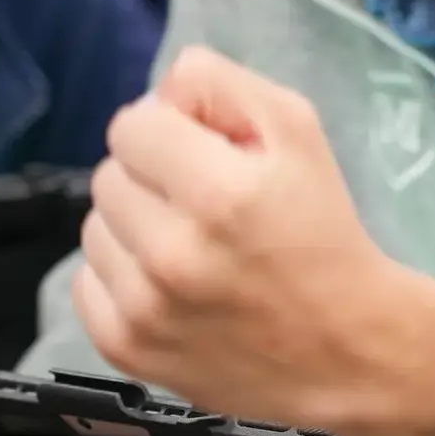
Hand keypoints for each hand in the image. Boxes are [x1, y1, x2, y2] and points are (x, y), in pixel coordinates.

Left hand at [74, 47, 434, 435]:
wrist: (348, 350)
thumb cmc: (322, 231)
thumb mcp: (297, 131)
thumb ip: (221, 85)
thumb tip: (158, 91)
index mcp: (220, 194)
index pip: (131, 126)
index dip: (167, 132)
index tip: (199, 155)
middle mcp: (174, 254)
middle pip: (108, 176)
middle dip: (150, 179)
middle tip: (199, 204)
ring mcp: (144, 309)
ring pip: (94, 228)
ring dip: (132, 228)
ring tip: (185, 246)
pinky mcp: (125, 348)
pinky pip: (85, 284)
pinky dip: (119, 278)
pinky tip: (166, 286)